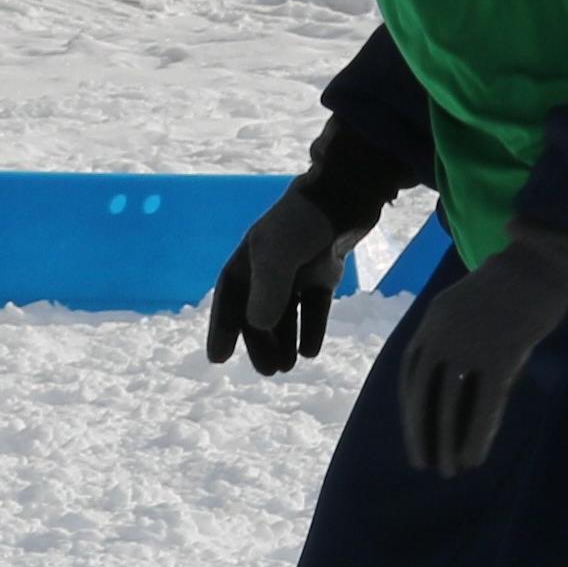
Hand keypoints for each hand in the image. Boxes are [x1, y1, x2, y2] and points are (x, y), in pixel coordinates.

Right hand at [204, 182, 355, 375]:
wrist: (349, 194)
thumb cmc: (306, 222)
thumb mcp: (279, 255)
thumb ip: (268, 290)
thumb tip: (257, 326)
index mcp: (251, 256)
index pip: (230, 296)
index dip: (223, 327)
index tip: (218, 358)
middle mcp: (272, 263)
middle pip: (259, 310)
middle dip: (260, 342)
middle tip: (268, 372)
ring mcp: (299, 268)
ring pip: (286, 311)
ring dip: (284, 339)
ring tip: (286, 368)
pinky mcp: (324, 271)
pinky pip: (313, 306)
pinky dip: (311, 327)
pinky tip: (310, 351)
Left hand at [394, 227, 567, 477]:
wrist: (540, 262)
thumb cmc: (506, 287)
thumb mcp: (462, 307)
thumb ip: (447, 338)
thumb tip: (444, 381)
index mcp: (431, 323)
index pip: (411, 376)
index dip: (411, 411)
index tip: (413, 436)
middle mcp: (444, 336)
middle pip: (425, 395)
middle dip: (422, 433)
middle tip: (422, 464)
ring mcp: (471, 347)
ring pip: (452, 406)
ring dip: (448, 443)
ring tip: (449, 470)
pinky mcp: (501, 357)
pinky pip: (485, 406)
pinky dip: (477, 436)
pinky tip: (474, 458)